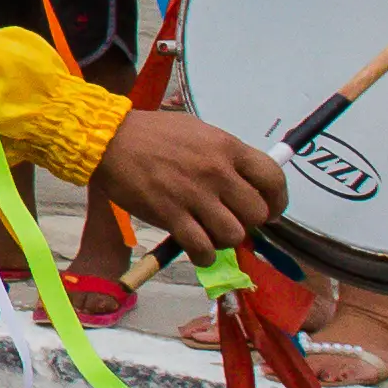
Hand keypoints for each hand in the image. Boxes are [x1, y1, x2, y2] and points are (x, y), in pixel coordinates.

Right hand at [85, 108, 287, 268]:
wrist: (110, 140)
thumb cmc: (154, 133)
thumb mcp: (198, 131)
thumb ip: (225, 154)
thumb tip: (246, 179)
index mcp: (227, 147)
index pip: (273, 179)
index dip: (278, 201)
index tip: (270, 210)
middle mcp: (217, 172)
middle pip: (257, 213)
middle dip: (249, 222)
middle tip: (232, 220)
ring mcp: (194, 195)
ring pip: (233, 234)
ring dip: (225, 240)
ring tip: (211, 234)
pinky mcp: (171, 215)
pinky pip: (202, 248)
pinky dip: (204, 255)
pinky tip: (196, 248)